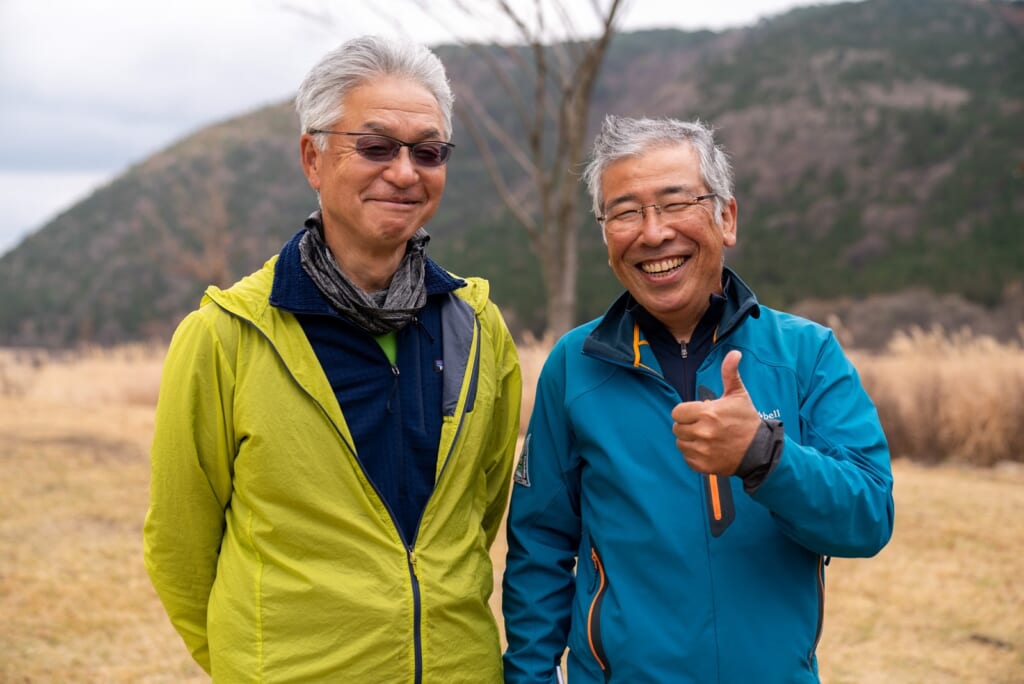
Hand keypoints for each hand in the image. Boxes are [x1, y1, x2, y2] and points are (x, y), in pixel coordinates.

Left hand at [670, 350, 761, 474]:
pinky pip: (687, 458)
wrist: (761, 451)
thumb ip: (730, 373)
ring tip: (706, 438)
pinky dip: (694, 455)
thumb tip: (734, 353)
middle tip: (703, 426)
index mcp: (707, 413)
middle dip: (687, 425)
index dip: (686, 412)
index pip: (677, 412)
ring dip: (689, 441)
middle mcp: (703, 432)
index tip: (697, 413)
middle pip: (677, 428)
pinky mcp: (704, 466)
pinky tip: (708, 450)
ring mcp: (703, 451)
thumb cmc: (747, 420)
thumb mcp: (738, 394)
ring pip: (680, 443)